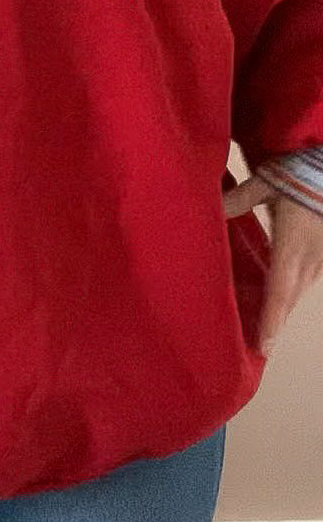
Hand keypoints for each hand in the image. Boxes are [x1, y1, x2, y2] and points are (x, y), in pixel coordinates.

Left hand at [223, 174, 322, 357]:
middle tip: (261, 343)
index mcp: (291, 248)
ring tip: (266, 323)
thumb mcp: (264, 184)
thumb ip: (237, 199)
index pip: (279, 293)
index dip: (272, 321)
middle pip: (288, 299)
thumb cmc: (300, 174)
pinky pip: (308, 277)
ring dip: (283, 304)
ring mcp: (321, 258)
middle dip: (274, 321)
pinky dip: (293, 287)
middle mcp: (309, 260)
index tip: (265, 347)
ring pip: (299, 289)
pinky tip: (281, 287)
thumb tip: (209, 209)